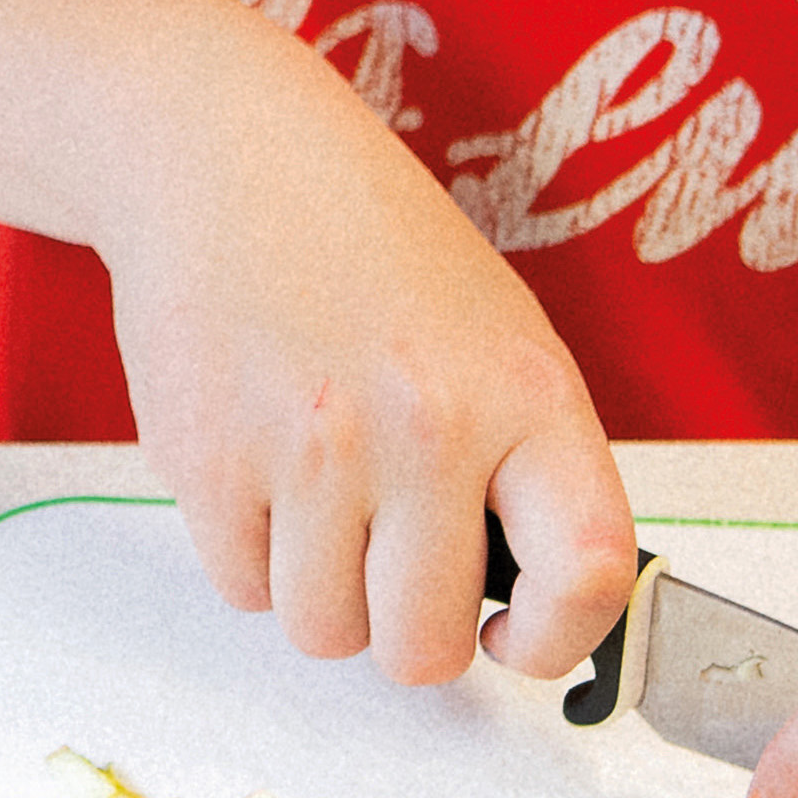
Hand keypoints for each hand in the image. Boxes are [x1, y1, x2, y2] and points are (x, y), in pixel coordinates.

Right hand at [90, 0, 634, 691]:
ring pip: (323, 632)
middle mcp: (428, 425)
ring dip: (317, 587)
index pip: (588, 572)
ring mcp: (315, 447)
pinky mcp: (210, 458)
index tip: (516, 634)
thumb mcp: (495, 330)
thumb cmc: (367, 242)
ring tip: (315, 489)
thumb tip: (524, 606)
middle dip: (400, 620)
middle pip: (423, 647)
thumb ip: (524, 465)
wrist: (227, 151)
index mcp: (524, 390)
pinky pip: (240, 588)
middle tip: (383, 549)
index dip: (558, 637)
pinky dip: (247, 550)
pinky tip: (256, 458)